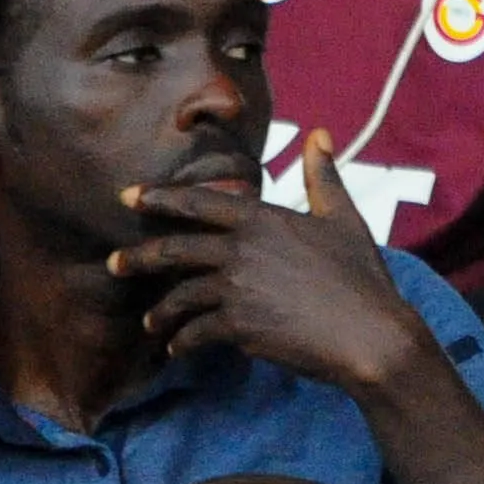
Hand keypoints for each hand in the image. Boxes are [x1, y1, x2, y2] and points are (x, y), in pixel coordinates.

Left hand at [113, 143, 446, 399]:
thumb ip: (323, 177)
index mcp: (263, 219)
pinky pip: (196, 333)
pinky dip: (183, 342)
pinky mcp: (238, 326)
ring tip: (151, 322)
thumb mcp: (344, 219)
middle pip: (173, 249)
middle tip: (114, 264)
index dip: (159, 198)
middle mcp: (241, 249)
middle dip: (138, 258)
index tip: (128, 196)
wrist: (369, 333)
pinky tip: (178, 349)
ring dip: (161, 312)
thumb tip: (320, 135)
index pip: (199, 203)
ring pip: (180, 296)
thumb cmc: (362, 276)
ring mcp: (236, 288)